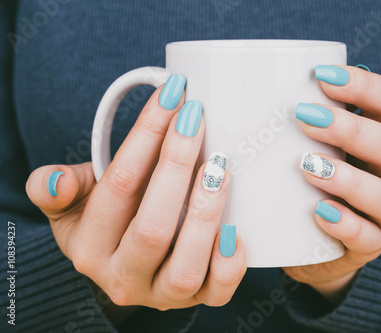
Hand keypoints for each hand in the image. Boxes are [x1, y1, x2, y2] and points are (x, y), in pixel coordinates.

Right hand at [26, 79, 246, 314]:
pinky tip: (236, 227)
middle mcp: (121, 278)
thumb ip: (56, 188)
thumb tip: (56, 181)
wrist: (126, 258)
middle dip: (177, 166)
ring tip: (220, 167)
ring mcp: (160, 295)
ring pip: (183, 267)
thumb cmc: (106, 218)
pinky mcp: (196, 301)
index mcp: (89, 247)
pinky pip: (216, 293)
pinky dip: (229, 263)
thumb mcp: (72, 201)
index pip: (118, 186)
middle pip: (152, 227)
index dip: (146, 135)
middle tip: (197, 120)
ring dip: (205, 214)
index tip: (174, 95)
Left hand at [283, 65, 380, 301]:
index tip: (321, 77)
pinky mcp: (371, 246)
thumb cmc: (304, 180)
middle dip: (352, 130)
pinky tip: (319, 212)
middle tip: (306, 117)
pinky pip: (370, 239)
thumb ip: (289, 121)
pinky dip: (346, 224)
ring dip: (350, 180)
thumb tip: (230, 92)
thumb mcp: (303, 145)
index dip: (365, 86)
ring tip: (308, 167)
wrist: (310, 242)